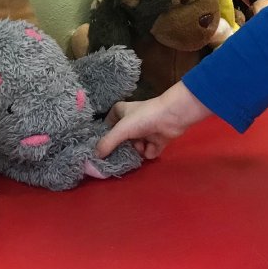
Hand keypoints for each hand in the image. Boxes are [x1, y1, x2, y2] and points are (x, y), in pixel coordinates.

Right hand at [94, 82, 211, 159]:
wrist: (172, 117)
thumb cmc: (144, 118)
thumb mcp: (122, 129)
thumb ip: (107, 143)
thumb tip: (95, 156)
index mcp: (121, 112)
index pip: (107, 125)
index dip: (105, 135)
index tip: (101, 148)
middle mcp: (132, 121)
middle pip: (121, 139)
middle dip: (123, 148)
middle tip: (119, 155)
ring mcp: (145, 130)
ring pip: (135, 147)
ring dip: (138, 150)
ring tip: (140, 147)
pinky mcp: (157, 139)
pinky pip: (148, 151)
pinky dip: (150, 152)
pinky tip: (152, 147)